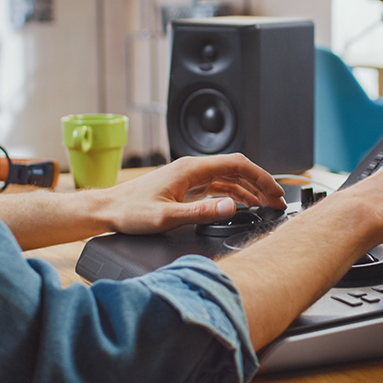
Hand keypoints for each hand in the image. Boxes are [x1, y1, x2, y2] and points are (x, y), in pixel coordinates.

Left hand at [98, 153, 285, 234]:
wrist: (105, 211)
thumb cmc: (128, 212)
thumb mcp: (167, 217)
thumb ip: (201, 212)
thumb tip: (232, 207)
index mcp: (191, 169)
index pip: (237, 165)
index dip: (261, 177)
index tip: (275, 192)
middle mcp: (193, 169)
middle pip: (237, 169)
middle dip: (260, 183)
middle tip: (277, 201)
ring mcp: (190, 177)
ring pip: (229, 178)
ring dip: (250, 190)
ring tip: (266, 205)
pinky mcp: (187, 187)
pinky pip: (219, 186)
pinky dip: (235, 194)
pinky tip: (243, 205)